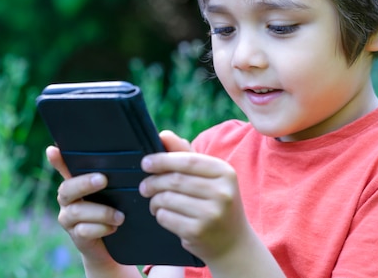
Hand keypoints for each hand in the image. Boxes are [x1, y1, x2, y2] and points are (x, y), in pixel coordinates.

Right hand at [46, 146, 123, 266]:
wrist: (113, 242)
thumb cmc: (112, 209)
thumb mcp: (112, 190)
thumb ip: (108, 174)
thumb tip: (111, 153)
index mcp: (75, 185)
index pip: (63, 168)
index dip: (56, 160)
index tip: (52, 150)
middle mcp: (67, 200)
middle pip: (66, 189)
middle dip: (84, 183)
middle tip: (103, 180)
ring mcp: (69, 220)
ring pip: (77, 211)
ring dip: (102, 212)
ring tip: (120, 216)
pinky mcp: (77, 238)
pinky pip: (83, 231)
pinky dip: (101, 228)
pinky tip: (113, 228)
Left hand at [139, 132, 250, 262]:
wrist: (232, 242)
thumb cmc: (216, 202)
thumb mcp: (208, 177)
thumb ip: (185, 154)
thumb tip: (164, 134)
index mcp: (225, 172)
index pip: (188, 160)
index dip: (163, 160)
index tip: (145, 163)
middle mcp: (222, 192)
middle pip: (175, 180)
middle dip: (153, 182)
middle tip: (144, 186)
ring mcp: (211, 213)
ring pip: (168, 199)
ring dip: (154, 200)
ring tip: (154, 201)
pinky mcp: (198, 231)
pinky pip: (166, 217)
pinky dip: (159, 214)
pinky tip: (163, 214)